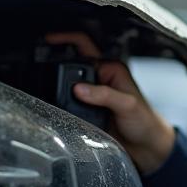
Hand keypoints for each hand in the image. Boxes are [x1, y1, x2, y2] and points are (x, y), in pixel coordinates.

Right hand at [44, 32, 175, 173]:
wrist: (146, 147)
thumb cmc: (145, 122)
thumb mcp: (127, 105)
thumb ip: (104, 95)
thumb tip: (79, 89)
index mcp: (111, 69)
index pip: (84, 47)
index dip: (66, 40)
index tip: (48, 40)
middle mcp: (100, 78)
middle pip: (71, 63)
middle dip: (56, 62)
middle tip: (40, 65)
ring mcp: (92, 94)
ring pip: (67, 83)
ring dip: (56, 83)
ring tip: (42, 83)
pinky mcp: (86, 110)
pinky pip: (67, 102)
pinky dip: (60, 101)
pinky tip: (52, 103)